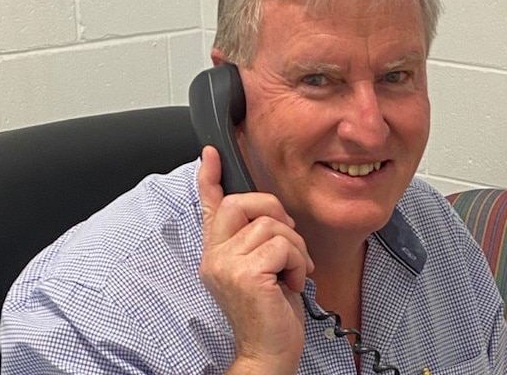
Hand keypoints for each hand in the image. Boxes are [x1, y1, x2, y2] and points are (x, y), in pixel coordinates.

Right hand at [197, 146, 314, 373]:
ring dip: (295, 248)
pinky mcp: (245, 274)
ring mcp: (225, 265)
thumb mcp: (263, 270)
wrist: (268, 353)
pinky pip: (283, 246)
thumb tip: (268, 214)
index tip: (210, 153)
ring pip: (271, 226)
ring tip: (293, 272)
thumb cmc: (270, 314)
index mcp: (216, 253)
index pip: (209, 206)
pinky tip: (292, 284)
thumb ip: (256, 242)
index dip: (210, 177)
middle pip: (241, 202)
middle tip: (289, 239)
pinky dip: (297, 262)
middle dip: (274, 210)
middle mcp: (214, 257)